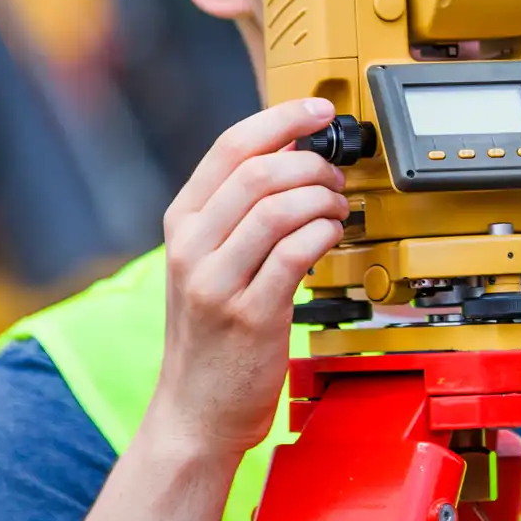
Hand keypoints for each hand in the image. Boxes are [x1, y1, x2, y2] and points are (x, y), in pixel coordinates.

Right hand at [149, 98, 348, 460]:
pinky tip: (332, 237)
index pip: (230, 148)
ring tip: (338, 210)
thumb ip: (238, 212)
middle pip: (260, 172)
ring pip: (280, 208)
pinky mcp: (250, 315)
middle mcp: (193, 247)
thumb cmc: (212, 333)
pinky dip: (325, 233)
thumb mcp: (208, 262)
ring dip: (324, 199)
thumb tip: (292, 154)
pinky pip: (296, 252)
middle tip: (336, 176)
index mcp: (182, 223)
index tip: (319, 109)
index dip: (281, 119)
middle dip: (312, 164)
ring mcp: (217, 282)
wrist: (195, 411)